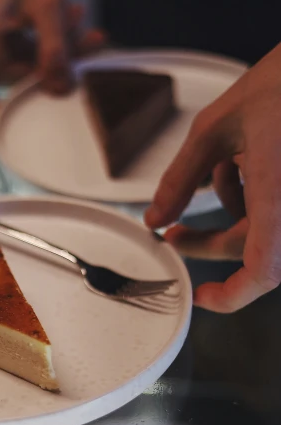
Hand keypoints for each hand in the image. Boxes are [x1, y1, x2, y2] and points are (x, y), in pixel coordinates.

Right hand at [0, 0, 103, 117]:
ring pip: (25, 64)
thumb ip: (56, 49)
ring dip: (56, 49)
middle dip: (53, 65)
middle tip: (86, 47)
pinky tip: (69, 20)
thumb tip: (62, 89)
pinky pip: (24, 51)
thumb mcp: (45, 5)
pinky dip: (47, 40)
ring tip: (81, 26)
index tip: (14, 127)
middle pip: (14, 77)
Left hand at [145, 43, 280, 312]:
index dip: (233, 296)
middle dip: (209, 241)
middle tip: (175, 231)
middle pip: (254, 250)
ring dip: (233, 210)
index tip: (203, 297)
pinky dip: (254, 197)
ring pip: (265, 230)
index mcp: (279, 195)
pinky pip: (275, 211)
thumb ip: (179, 179)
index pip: (264, 271)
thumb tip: (155, 218)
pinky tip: (241, 161)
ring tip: (217, 168)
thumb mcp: (215, 127)